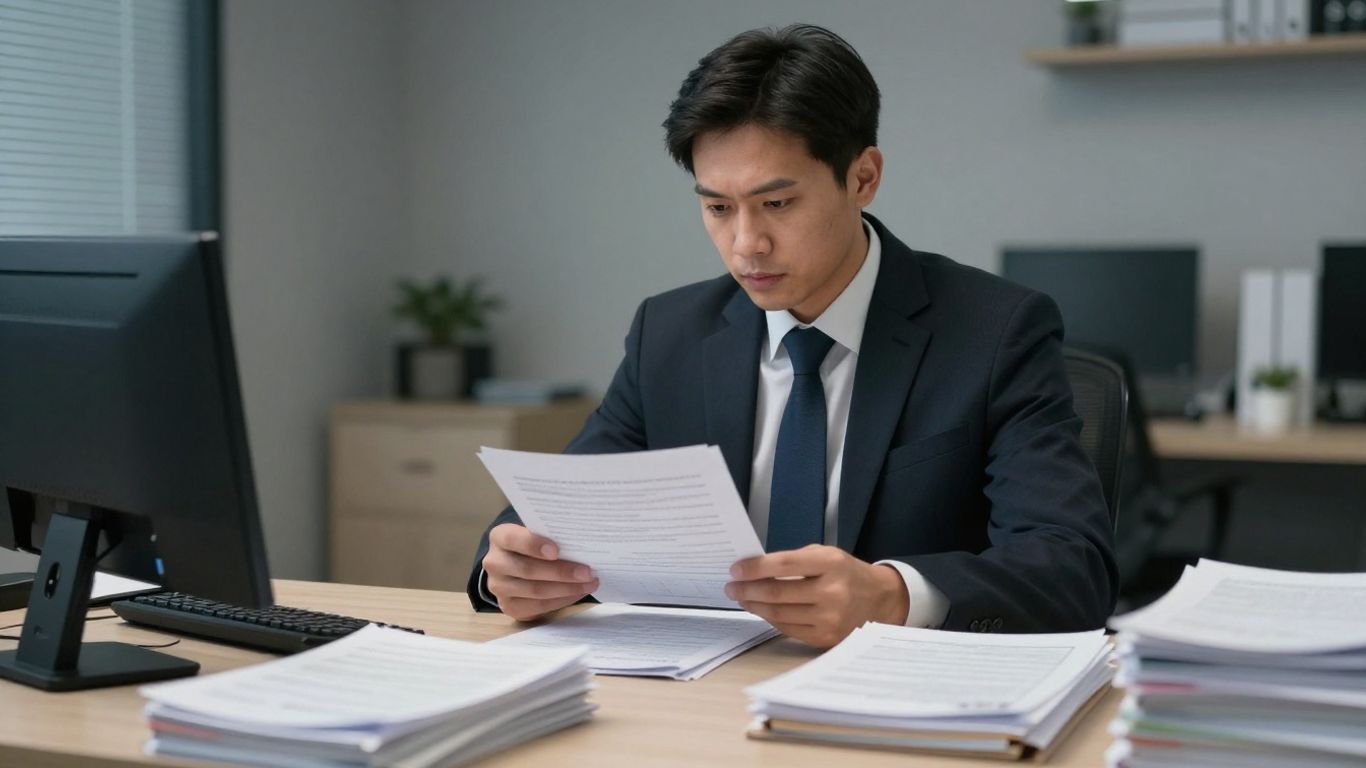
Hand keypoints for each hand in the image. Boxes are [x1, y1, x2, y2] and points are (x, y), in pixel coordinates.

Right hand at [482, 524, 598, 621]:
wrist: (516, 567)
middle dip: (561, 572)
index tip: (556, 550)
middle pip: (528, 569)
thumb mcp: (537, 534)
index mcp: (499, 537)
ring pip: (535, 590)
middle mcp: (494, 562)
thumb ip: (551, 536)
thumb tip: (582, 544)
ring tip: (589, 583)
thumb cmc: (534, 545)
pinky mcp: (508, 607)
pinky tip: (578, 593)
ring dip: (567, 588)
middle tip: (587, 572)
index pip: (513, 539)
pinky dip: (562, 600)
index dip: (533, 545)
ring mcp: (499, 587)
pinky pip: (538, 606)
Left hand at [725, 545, 908, 647]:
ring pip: (778, 613)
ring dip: (754, 605)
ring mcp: (830, 618)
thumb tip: (755, 570)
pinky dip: (770, 618)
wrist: (881, 600)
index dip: (755, 568)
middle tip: (731, 586)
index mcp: (831, 564)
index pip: (784, 564)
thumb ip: (795, 561)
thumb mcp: (827, 555)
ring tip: (742, 597)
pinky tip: (761, 609)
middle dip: (747, 589)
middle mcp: (832, 592)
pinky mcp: (826, 637)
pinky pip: (787, 628)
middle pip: (777, 592)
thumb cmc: (847, 573)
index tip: (735, 569)